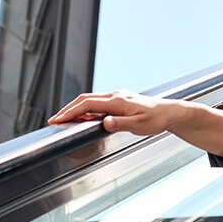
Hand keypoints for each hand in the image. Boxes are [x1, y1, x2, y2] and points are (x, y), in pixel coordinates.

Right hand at [47, 90, 178, 135]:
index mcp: (118, 101)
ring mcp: (117, 96)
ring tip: (63, 119)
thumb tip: (104, 122)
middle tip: (54, 120)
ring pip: (90, 99)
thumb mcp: (139, 126)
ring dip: (75, 108)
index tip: (58, 120)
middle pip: (85, 99)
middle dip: (67, 109)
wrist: (168, 112)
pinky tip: (82, 117)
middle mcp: (115, 96)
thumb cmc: (156, 119)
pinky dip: (86, 109)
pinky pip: (98, 102)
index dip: (71, 112)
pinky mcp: (119, 100)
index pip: (88, 105)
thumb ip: (120, 124)